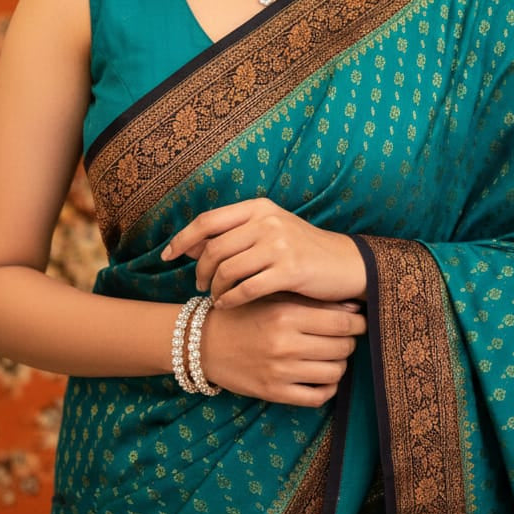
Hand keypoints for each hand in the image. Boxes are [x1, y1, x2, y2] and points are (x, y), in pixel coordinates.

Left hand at [161, 197, 366, 307]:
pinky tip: (228, 306)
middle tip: (198, 286)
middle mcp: (267, 221)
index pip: (208, 220)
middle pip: (214, 248)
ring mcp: (279, 244)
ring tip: (214, 297)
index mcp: (259, 207)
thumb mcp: (270, 232)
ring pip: (227, 269)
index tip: (166, 256)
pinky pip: (246, 288)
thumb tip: (191, 245)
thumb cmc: (304, 250)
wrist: (347, 264)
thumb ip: (233, 235)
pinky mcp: (289, 270)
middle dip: (199, 270)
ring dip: (214, 288)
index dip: (182, 238)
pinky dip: (230, 299)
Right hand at [201, 294, 366, 406]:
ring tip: (331, 355)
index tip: (359, 322)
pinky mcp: (273, 393)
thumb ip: (311, 301)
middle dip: (349, 342)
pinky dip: (327, 388)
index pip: (342, 323)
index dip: (358, 323)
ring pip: (334, 373)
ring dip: (339, 364)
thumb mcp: (274, 297)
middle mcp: (285, 344)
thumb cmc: (244, 313)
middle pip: (342, 348)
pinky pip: (317, 397)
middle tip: (344, 337)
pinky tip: (321, 376)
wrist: (204, 341)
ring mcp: (280, 372)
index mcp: (286, 314)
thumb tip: (354, 308)